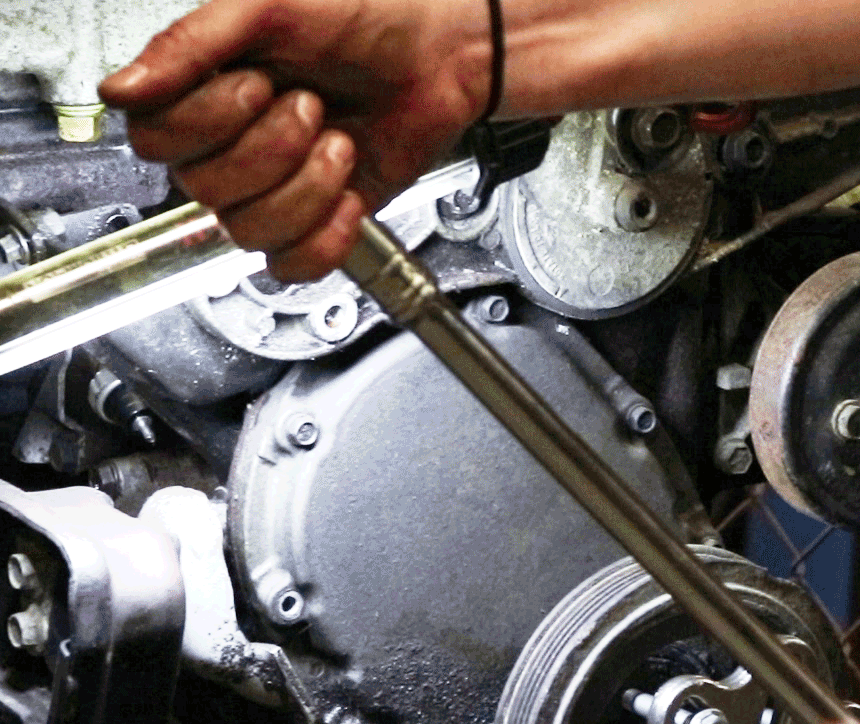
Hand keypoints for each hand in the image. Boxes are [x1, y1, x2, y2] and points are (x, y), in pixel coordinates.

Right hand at [99, 0, 489, 280]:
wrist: (442, 53)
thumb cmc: (366, 17)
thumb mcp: (270, 7)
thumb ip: (190, 45)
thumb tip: (119, 90)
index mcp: (203, 92)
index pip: (155, 139)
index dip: (206, 120)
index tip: (256, 83)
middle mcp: (231, 145)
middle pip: (203, 188)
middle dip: (270, 148)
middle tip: (311, 105)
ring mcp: (275, 189)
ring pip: (248, 230)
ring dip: (305, 187)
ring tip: (340, 141)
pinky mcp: (319, 221)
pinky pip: (293, 264)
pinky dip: (325, 237)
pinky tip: (349, 195)